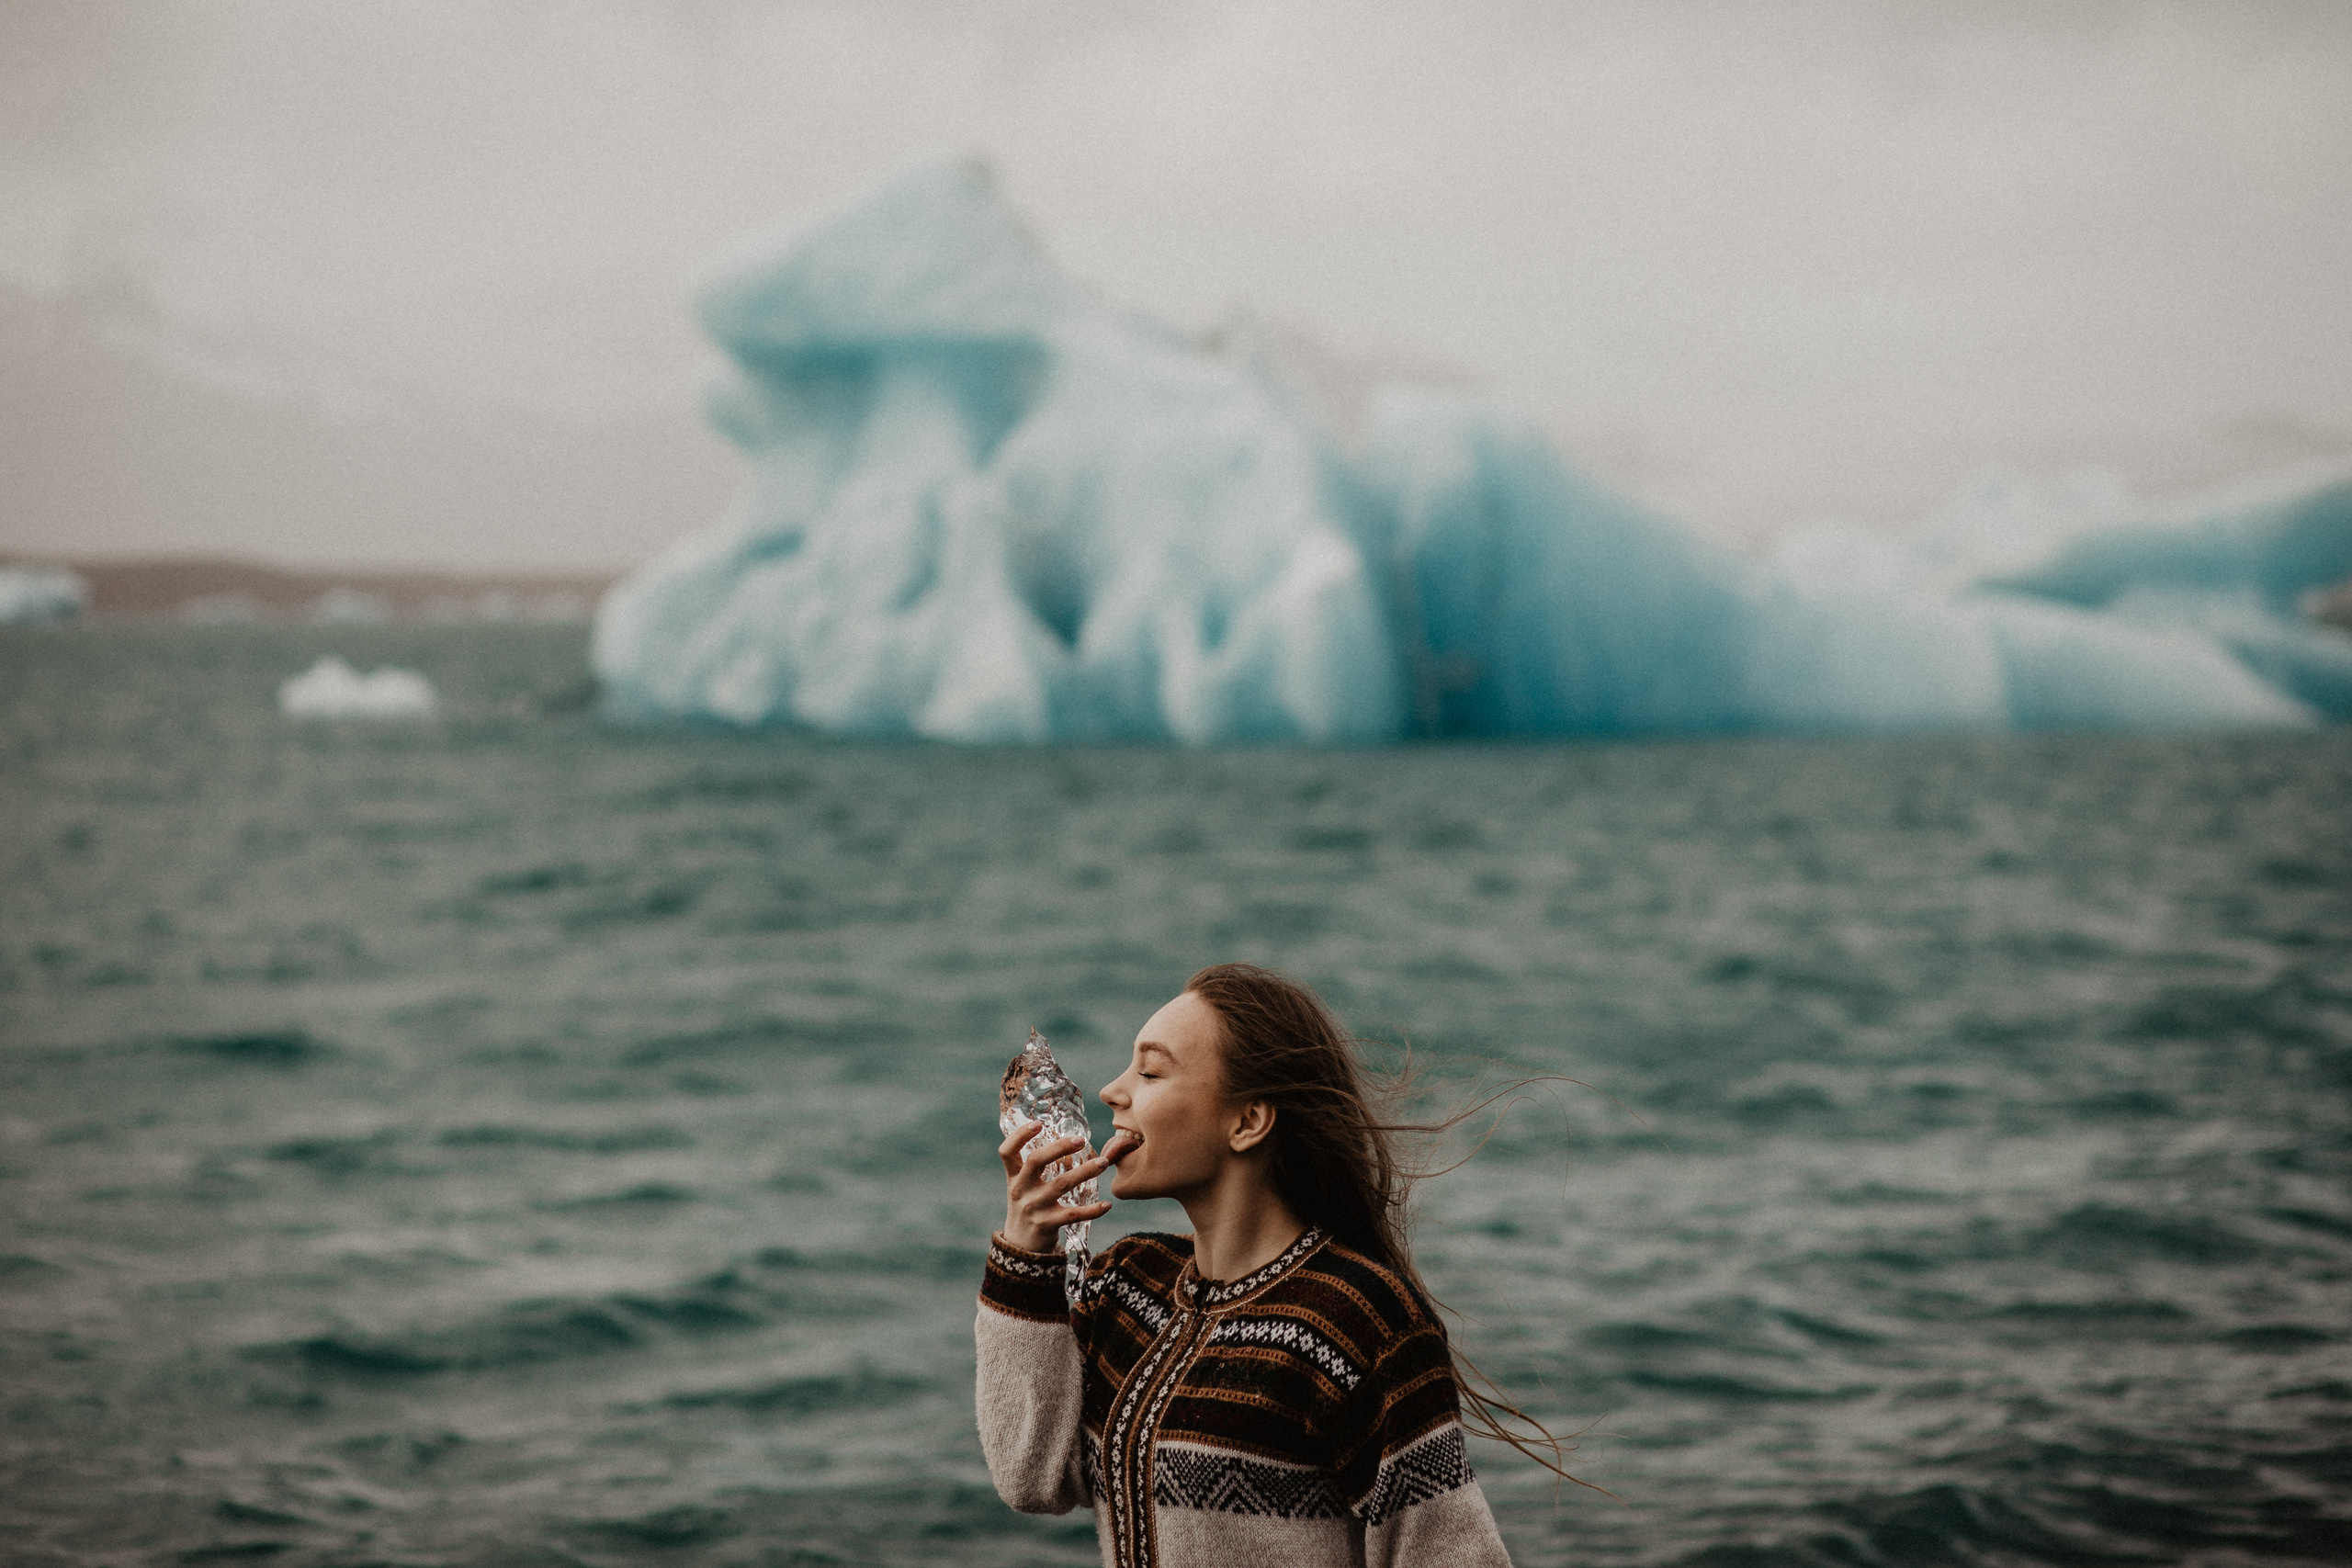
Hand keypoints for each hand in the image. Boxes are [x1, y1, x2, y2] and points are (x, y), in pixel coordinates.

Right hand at [998, 1122, 1118, 1253]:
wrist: (1021, 1248)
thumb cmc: (1027, 1208)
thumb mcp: (1023, 1187)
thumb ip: (1033, 1167)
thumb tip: (1064, 1141)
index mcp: (1014, 1178)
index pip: (1007, 1152)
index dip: (1020, 1135)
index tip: (1039, 1123)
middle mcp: (1021, 1190)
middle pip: (1036, 1161)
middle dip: (1059, 1147)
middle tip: (1081, 1140)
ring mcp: (1033, 1208)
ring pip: (1061, 1184)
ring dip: (1084, 1171)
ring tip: (1103, 1162)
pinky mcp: (1046, 1225)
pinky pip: (1073, 1214)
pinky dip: (1092, 1210)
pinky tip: (1107, 1205)